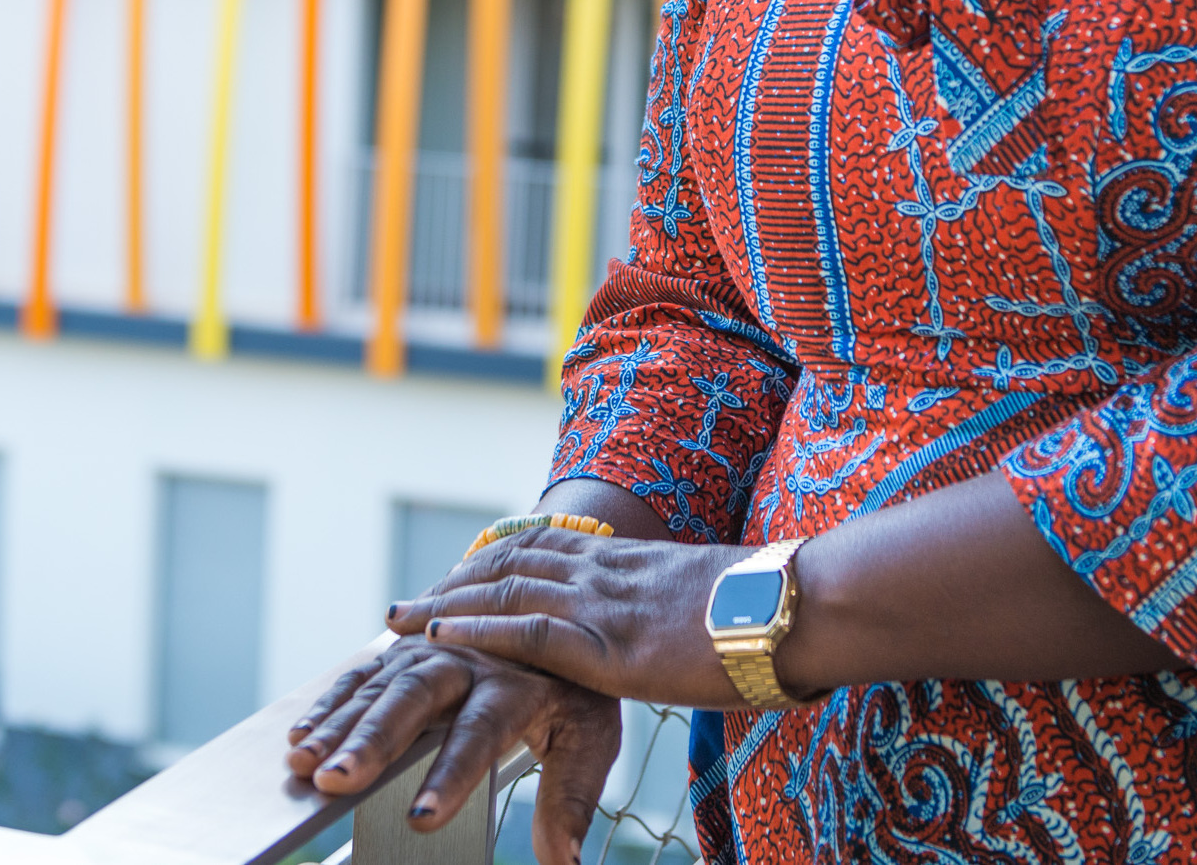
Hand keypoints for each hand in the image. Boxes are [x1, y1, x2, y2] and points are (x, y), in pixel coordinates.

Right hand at [286, 636, 620, 864]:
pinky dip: (329, 703)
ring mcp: (431, 648)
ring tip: (304, 763)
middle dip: (374, 740)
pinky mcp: (404, 647)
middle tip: (337, 781)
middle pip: (416, 697)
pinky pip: (361, 673)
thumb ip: (571, 798)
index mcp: (515, 683)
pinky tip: (300, 735)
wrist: (554, 607)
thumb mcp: (589, 735)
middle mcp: (467, 659)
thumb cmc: (571, 685)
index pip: (481, 732)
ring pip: (380, 684)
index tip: (423, 820)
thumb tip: (565, 864)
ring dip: (339, 724)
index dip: (452, 775)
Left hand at [388, 526, 752, 707]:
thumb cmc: (774, 614)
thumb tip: (692, 628)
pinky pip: (530, 631)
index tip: (456, 575)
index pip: (546, 549)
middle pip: (513, 565)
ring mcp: (606, 605)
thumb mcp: (714, 605)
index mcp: (633, 561)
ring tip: (401, 620)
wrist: (796, 607)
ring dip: (447, 604)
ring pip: (507, 590)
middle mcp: (609, 572)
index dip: (494, 561)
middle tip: (407, 603)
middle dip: (454, 584)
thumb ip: (684, 612)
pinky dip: (479, 631)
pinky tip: (443, 638)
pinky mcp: (609, 646)